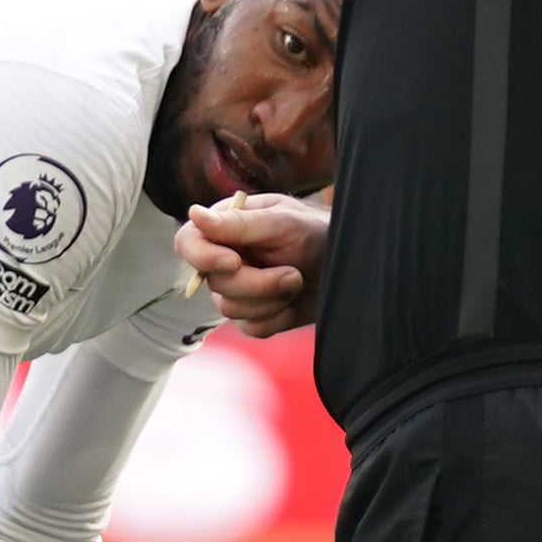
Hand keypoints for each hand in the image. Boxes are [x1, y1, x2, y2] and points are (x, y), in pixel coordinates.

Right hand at [176, 192, 329, 337]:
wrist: (353, 267)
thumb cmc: (320, 233)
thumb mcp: (284, 222)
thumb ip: (239, 223)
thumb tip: (194, 213)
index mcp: (227, 227)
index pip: (188, 242)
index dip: (203, 257)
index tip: (234, 262)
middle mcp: (226, 258)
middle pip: (213, 283)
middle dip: (256, 283)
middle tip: (292, 272)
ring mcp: (239, 289)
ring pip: (229, 309)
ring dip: (270, 299)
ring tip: (297, 280)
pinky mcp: (256, 315)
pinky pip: (250, 328)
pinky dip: (277, 319)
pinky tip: (294, 303)